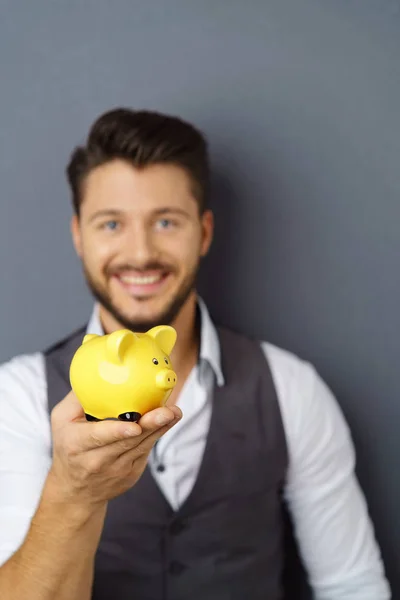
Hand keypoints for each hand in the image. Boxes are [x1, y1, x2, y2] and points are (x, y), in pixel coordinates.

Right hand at [47, 391, 181, 507]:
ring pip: (142, 445)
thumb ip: (77, 398)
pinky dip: (158, 434)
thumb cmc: (68, 447)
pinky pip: (146, 450)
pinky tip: (168, 420)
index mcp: (77, 444)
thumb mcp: (61, 421)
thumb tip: (97, 372)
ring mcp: (117, 469)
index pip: (100, 437)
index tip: (135, 426)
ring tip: (174, 412)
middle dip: (150, 425)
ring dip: (161, 427)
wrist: (75, 490)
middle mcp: (97, 460)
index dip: (118, 431)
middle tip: (168, 411)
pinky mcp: (131, 473)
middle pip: (128, 441)